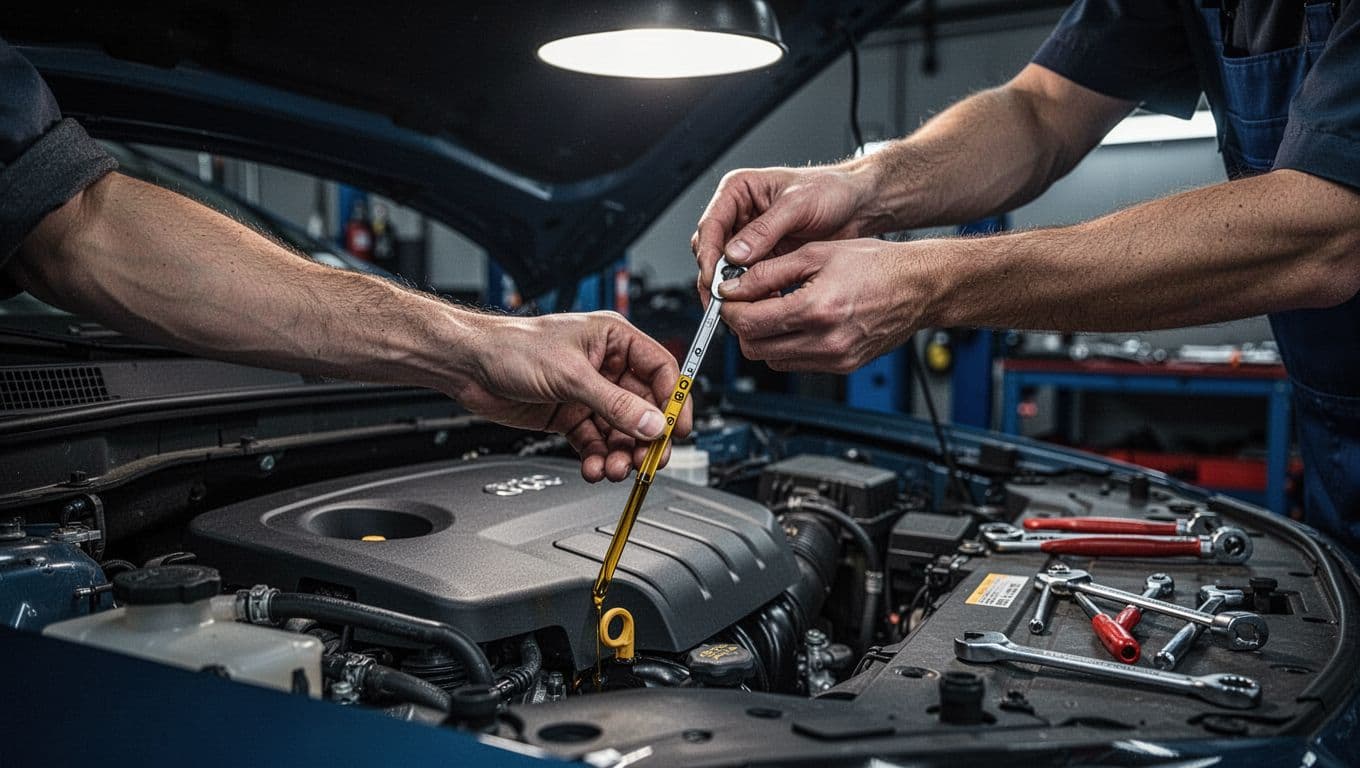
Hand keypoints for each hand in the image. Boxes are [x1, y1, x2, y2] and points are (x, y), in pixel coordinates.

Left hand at [453, 311, 687, 481]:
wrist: (469, 366)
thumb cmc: (512, 347)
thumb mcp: (571, 376)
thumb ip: (615, 404)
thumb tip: (652, 424)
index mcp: (614, 340)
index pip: (661, 371)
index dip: (673, 402)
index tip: (674, 430)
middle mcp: (606, 366)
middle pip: (643, 408)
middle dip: (645, 437)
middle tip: (648, 462)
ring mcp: (588, 393)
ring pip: (619, 430)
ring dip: (620, 453)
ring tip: (615, 470)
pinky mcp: (570, 416)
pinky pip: (594, 442)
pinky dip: (596, 458)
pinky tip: (593, 468)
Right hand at [691, 163, 883, 306]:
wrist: (858, 206)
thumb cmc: (831, 190)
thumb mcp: (798, 204)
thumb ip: (765, 229)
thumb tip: (735, 253)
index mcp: (739, 191)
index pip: (710, 224)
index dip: (707, 254)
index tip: (713, 277)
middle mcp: (739, 214)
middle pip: (711, 250)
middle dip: (714, 276)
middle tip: (722, 299)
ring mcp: (750, 238)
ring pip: (725, 268)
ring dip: (731, 288)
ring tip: (741, 305)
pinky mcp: (764, 257)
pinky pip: (747, 279)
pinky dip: (750, 293)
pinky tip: (761, 302)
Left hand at [717, 239, 930, 372]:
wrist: (918, 286)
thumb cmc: (876, 264)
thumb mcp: (816, 254)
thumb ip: (768, 272)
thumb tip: (733, 286)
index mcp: (815, 309)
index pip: (749, 323)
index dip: (730, 309)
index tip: (729, 296)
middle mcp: (825, 341)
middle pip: (754, 348)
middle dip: (743, 326)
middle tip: (747, 302)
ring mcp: (834, 358)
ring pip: (772, 360)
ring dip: (763, 337)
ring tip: (774, 309)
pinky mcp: (841, 366)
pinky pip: (796, 363)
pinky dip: (786, 345)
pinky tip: (796, 321)